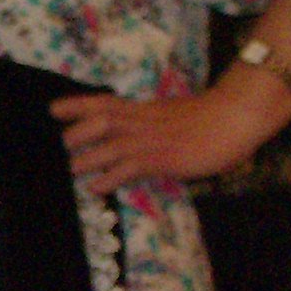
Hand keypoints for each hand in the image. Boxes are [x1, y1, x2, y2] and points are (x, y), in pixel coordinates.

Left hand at [52, 82, 267, 191]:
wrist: (237, 116)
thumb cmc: (213, 117)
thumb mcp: (175, 115)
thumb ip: (155, 123)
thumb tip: (143, 134)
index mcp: (146, 109)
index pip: (105, 102)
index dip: (77, 105)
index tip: (53, 108)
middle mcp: (144, 121)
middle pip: (101, 120)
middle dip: (77, 131)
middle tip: (63, 144)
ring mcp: (153, 139)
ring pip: (110, 144)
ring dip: (88, 158)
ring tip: (73, 169)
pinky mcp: (163, 158)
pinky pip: (130, 168)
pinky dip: (110, 178)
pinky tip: (97, 187)